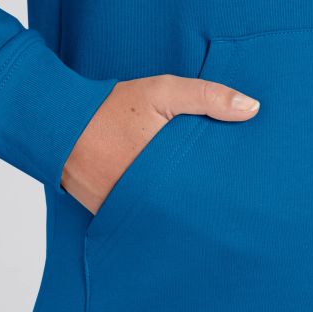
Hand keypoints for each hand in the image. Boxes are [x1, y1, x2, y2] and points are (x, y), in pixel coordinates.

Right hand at [61, 74, 259, 213]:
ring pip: (166, 218)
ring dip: (180, 211)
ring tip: (206, 209)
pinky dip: (153, 212)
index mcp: (167, 175)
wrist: (59, 124)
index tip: (248, 191)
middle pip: (190, 211)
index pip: (208, 194)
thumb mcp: (162, 92)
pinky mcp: (110, 216)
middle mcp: (148, 201)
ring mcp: (127, 212)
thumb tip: (253, 109)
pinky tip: (167, 204)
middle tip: (235, 206)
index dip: (228, 193)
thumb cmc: (112, 107)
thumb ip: (208, 97)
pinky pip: (140, 218)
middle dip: (208, 206)